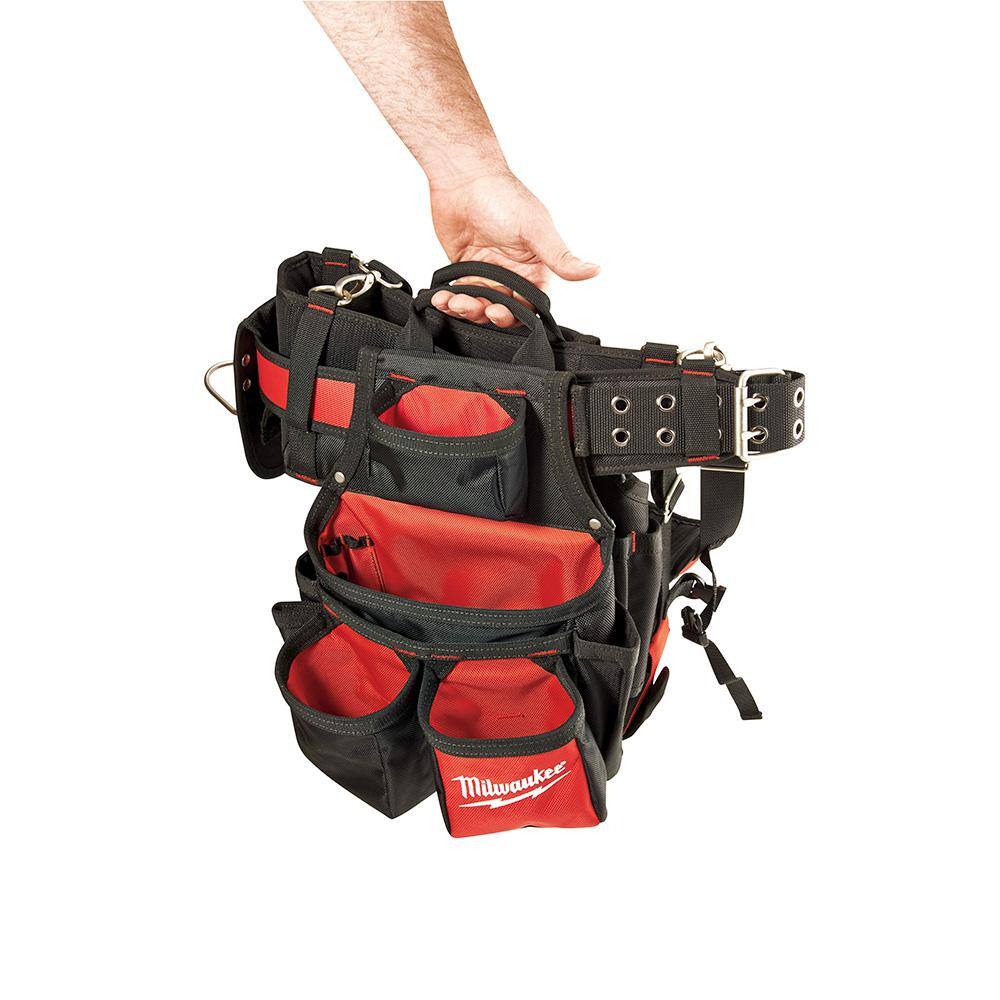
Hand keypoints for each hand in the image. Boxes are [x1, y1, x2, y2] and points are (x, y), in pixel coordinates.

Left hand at [429, 170, 598, 325]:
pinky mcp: (463, 269)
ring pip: (479, 305)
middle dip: (488, 313)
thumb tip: (593, 271)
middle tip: (478, 307)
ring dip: (467, 309)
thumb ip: (560, 257)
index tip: (501, 311)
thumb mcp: (536, 230)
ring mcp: (486, 271)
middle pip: (503, 309)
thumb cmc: (502, 196)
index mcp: (534, 265)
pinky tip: (442, 297)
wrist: (463, 177)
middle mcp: (512, 272)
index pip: (531, 302)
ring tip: (455, 300)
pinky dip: (449, 300)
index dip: (517, 314)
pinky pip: (459, 293)